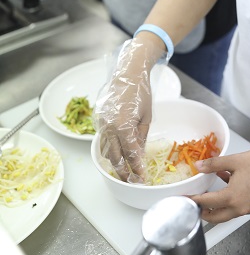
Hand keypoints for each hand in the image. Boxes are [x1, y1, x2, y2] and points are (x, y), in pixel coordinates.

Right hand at [94, 39, 157, 181]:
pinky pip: (102, 139)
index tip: (141, 178)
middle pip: (114, 157)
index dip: (136, 168)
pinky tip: (118, 154)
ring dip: (115, 162)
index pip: (130, 153)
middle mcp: (109, 126)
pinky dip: (109, 148)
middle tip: (132, 181)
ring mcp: (101, 123)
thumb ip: (141, 137)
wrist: (127, 74)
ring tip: (125, 171)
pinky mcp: (98, 119)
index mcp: (123, 125)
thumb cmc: (141, 92)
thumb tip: (139, 155)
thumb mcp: (146, 117)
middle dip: (123, 171)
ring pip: (105, 150)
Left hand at [190, 146, 249, 223]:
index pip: (206, 203)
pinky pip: (235, 207)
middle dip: (202, 212)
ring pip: (225, 214)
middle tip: (193, 203)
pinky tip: (225, 183)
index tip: (184, 198)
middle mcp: (239, 207)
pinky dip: (226, 201)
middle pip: (215, 217)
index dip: (193, 200)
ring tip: (206, 196)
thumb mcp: (234, 160)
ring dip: (214, 208)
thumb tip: (199, 166)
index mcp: (232, 197)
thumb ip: (214, 164)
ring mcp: (247, 208)